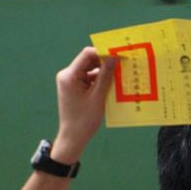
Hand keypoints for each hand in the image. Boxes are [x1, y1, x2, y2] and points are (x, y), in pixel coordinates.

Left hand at [53, 47, 115, 162]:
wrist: (73, 137)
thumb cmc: (84, 119)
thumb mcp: (98, 97)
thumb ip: (105, 76)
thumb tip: (113, 58)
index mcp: (69, 75)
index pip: (87, 55)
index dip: (103, 53)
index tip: (119, 55)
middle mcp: (68, 75)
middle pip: (89, 61)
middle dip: (105, 62)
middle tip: (123, 65)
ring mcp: (70, 81)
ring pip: (90, 70)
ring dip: (104, 73)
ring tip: (120, 76)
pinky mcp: (75, 88)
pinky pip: (89, 79)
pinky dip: (100, 81)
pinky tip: (112, 86)